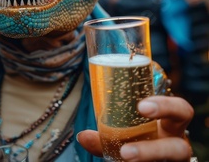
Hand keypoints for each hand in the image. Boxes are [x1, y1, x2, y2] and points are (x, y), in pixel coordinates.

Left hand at [77, 96, 193, 161]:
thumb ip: (106, 135)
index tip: (141, 107)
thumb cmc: (140, 140)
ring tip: (123, 158)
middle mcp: (177, 147)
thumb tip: (82, 136)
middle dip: (154, 150)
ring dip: (144, 160)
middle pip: (180, 148)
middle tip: (125, 152)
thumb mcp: (125, 134)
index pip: (180, 110)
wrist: (149, 158)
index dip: (166, 107)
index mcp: (170, 127)